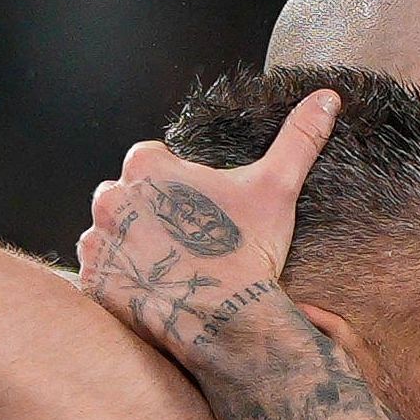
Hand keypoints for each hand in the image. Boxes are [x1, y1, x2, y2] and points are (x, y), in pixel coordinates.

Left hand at [77, 90, 338, 362]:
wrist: (226, 321)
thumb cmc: (247, 252)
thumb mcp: (276, 188)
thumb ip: (297, 138)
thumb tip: (327, 98)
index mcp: (146, 165)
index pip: (151, 164)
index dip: (177, 191)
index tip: (198, 215)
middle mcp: (111, 198)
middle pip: (126, 202)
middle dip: (149, 219)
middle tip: (186, 246)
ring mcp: (97, 242)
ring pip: (109, 237)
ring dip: (130, 250)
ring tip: (169, 271)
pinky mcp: (91, 283)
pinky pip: (98, 277)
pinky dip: (118, 284)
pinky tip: (150, 292)